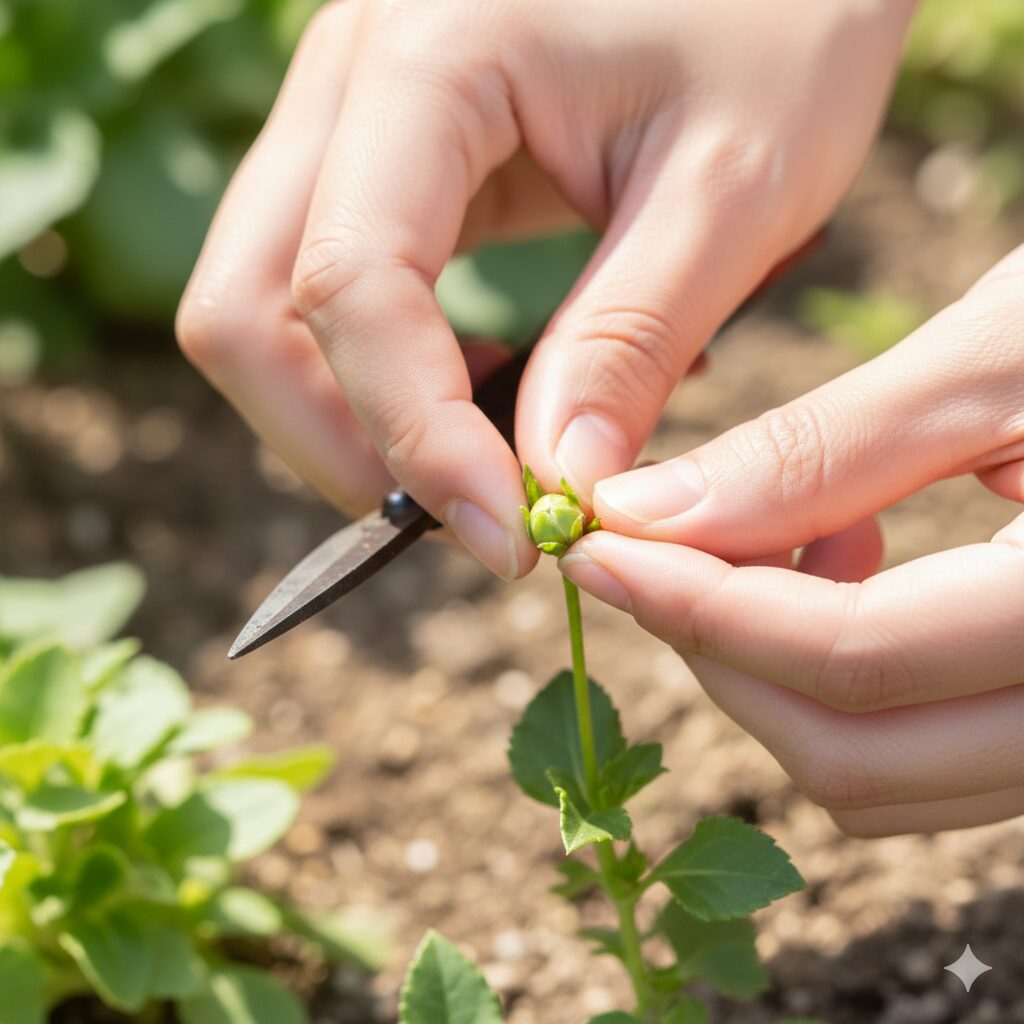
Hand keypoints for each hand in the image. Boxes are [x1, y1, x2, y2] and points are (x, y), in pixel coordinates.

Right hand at [177, 0, 913, 579]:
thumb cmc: (785, 16)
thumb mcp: (732, 189)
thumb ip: (627, 344)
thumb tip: (554, 490)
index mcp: (430, 55)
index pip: (352, 286)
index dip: (415, 439)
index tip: (510, 538)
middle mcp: (349, 73)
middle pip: (246, 307)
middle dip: (340, 444)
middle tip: (468, 524)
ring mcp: (352, 111)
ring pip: (265, 305)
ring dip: (349, 417)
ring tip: (475, 473)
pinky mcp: (384, 153)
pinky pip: (326, 287)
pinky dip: (376, 373)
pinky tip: (474, 398)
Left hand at [560, 244, 1023, 836]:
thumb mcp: (996, 358)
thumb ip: (816, 452)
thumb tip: (640, 514)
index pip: (853, 658)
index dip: (696, 604)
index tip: (595, 544)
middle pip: (853, 756)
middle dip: (720, 655)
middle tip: (651, 552)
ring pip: (881, 776)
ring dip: (773, 675)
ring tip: (768, 541)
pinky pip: (924, 754)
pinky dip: (841, 683)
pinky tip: (845, 563)